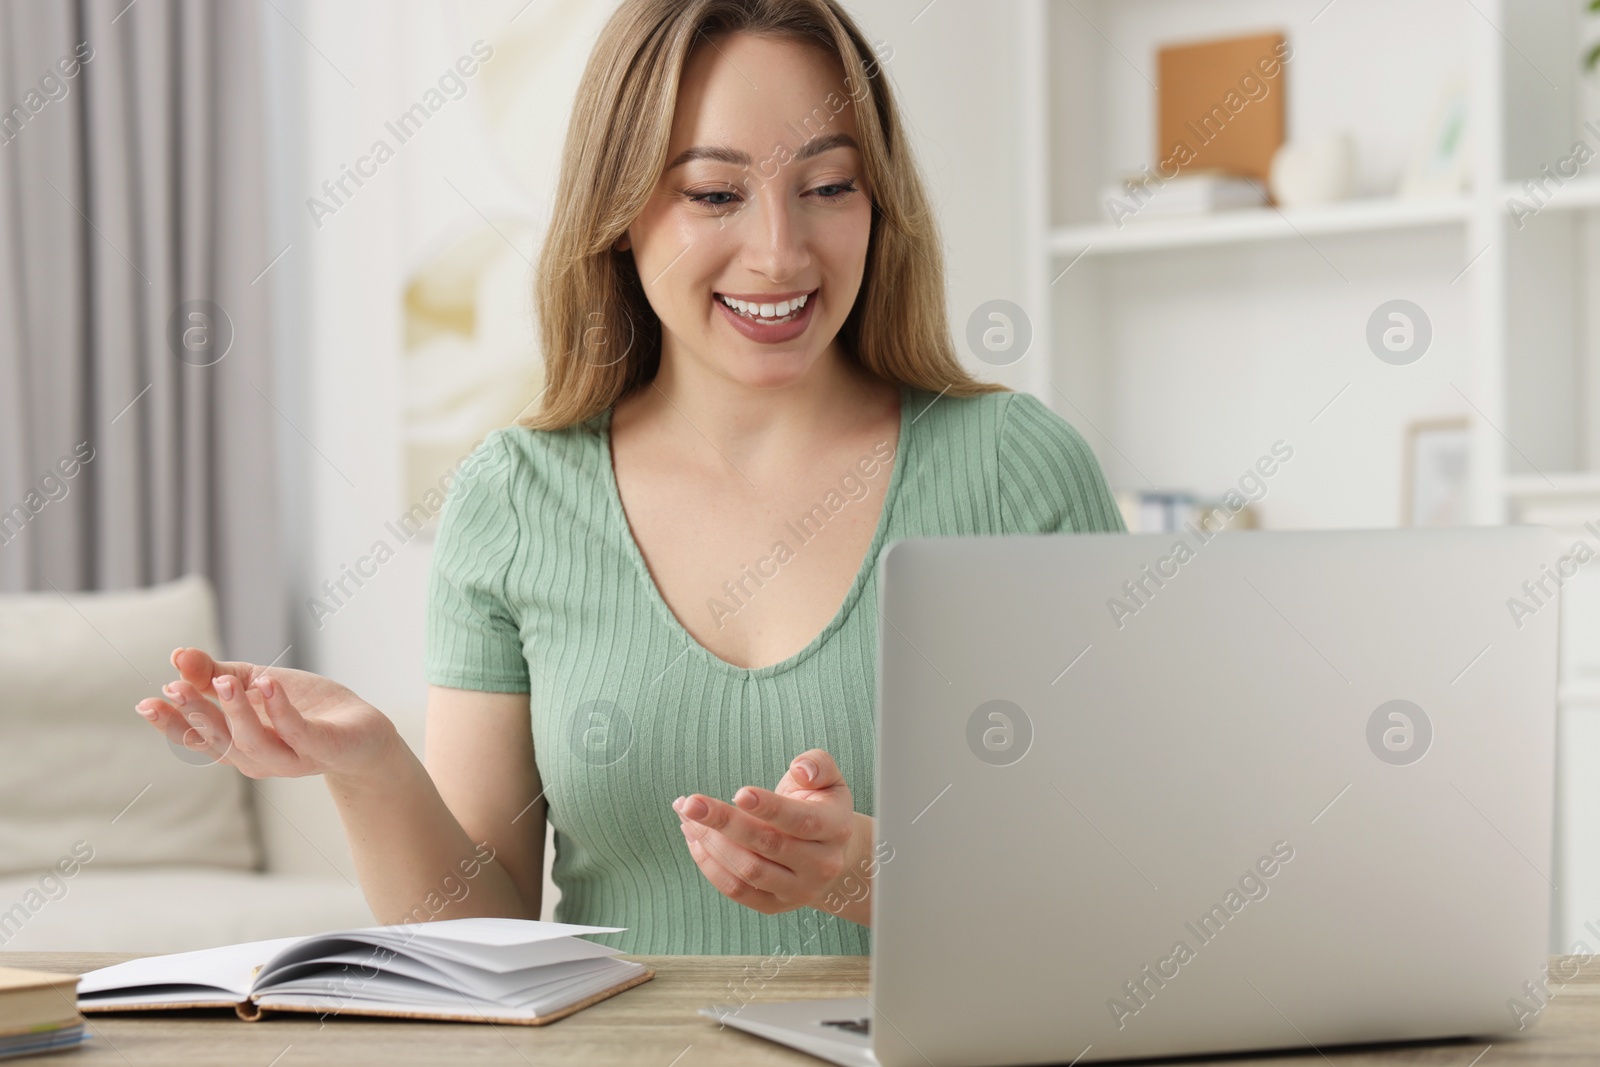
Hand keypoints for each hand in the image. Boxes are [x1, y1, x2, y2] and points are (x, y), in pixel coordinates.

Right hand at [133, 646, 397, 780]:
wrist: (361, 728)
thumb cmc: (305, 707)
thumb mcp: (256, 682)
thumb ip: (216, 673)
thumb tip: (176, 654)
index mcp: (238, 744)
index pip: (198, 738)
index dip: (172, 723)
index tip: (145, 703)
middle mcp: (259, 758)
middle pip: (220, 741)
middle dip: (196, 714)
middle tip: (175, 687)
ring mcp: (291, 758)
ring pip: (254, 743)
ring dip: (236, 711)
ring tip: (224, 680)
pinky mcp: (323, 749)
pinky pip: (298, 732)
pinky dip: (281, 710)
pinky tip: (268, 684)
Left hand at [674, 748, 855, 915]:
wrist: (828, 852)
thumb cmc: (820, 805)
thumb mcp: (829, 778)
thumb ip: (818, 764)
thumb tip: (800, 769)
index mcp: (836, 828)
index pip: (801, 820)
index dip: (769, 808)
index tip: (738, 792)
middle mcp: (821, 865)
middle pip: (768, 845)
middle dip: (725, 822)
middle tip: (690, 803)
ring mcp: (798, 890)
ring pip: (748, 871)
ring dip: (711, 843)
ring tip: (687, 816)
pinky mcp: (774, 905)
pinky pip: (736, 891)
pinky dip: (709, 865)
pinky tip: (694, 839)